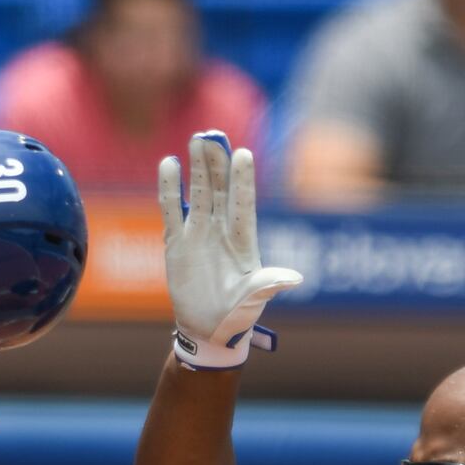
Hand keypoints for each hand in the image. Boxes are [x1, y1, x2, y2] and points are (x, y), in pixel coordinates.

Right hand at [161, 132, 301, 371]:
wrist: (209, 328)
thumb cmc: (238, 314)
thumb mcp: (255, 299)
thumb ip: (269, 285)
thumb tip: (295, 278)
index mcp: (244, 240)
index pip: (243, 203)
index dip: (242, 180)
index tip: (243, 154)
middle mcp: (222, 230)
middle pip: (220, 189)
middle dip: (217, 163)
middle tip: (213, 136)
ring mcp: (198, 233)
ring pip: (199, 193)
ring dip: (198, 168)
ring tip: (197, 139)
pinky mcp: (176, 242)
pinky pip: (171, 211)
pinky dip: (170, 189)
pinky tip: (169, 165)